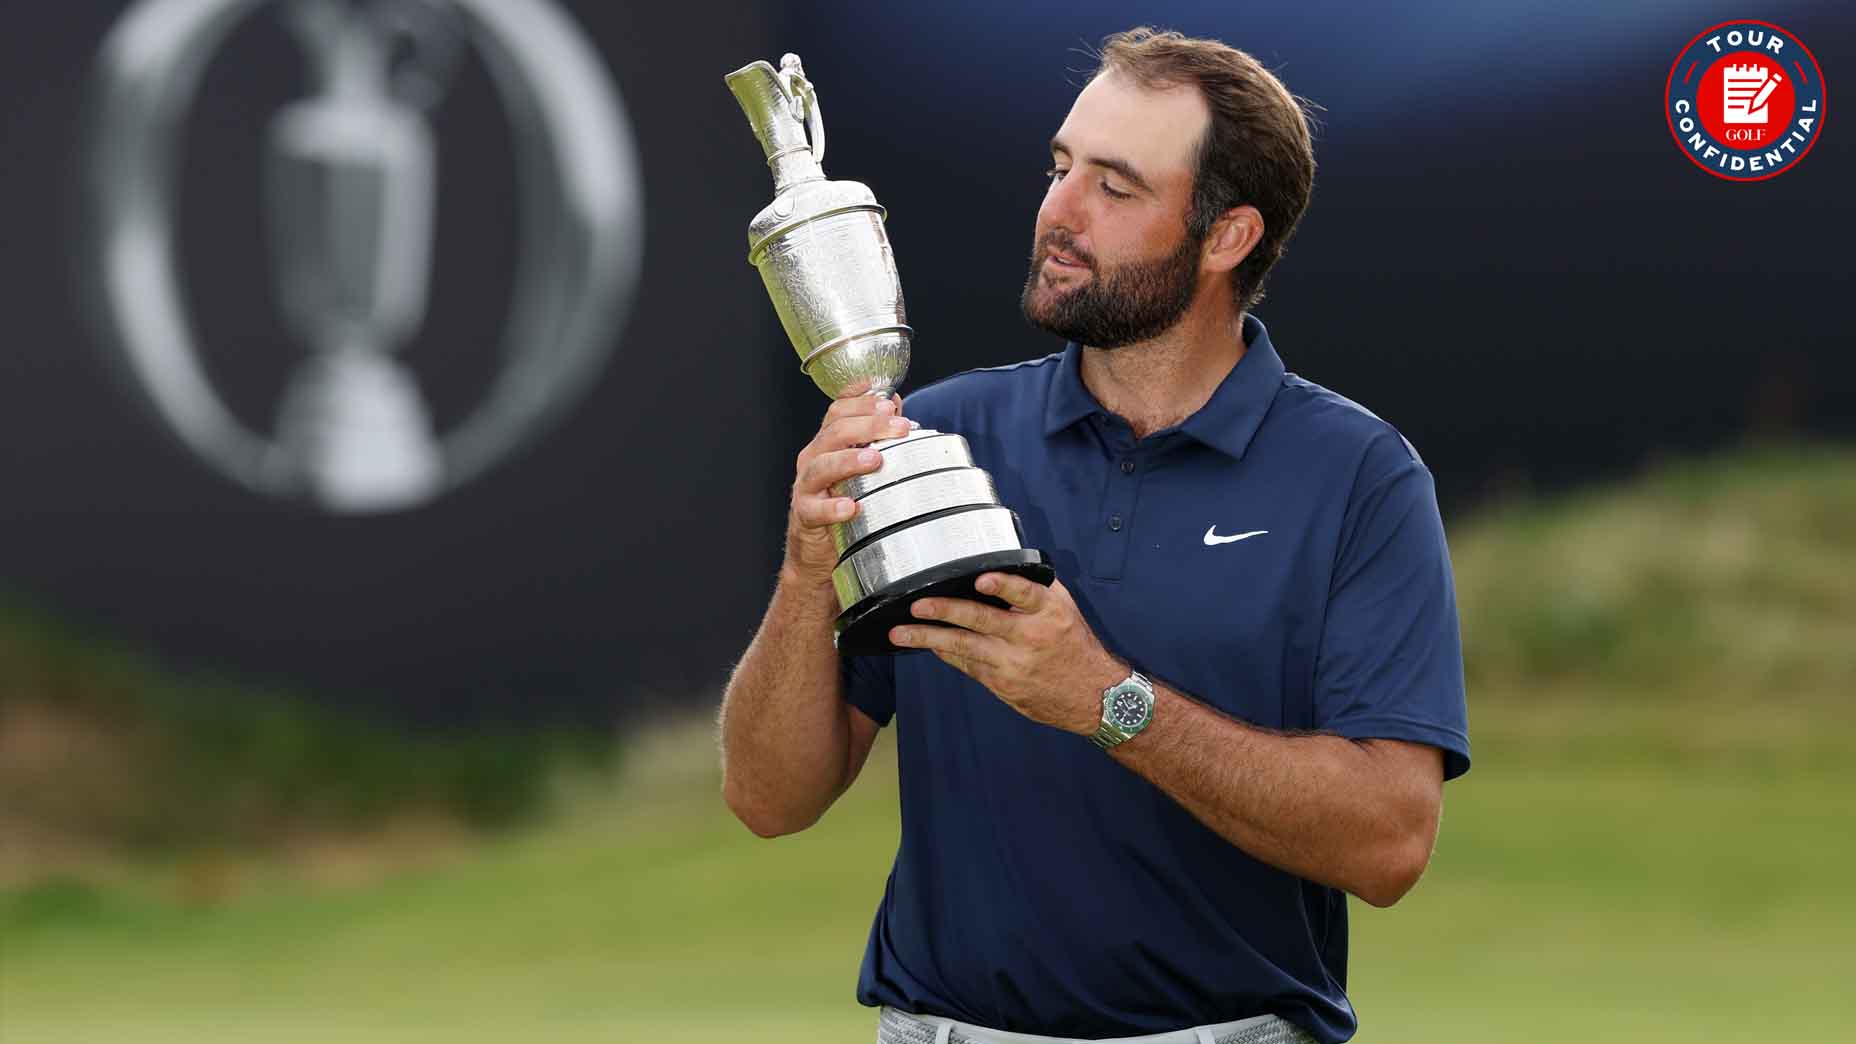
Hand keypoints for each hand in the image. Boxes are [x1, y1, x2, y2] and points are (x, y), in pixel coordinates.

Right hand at [784, 380, 914, 585]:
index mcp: (827, 443)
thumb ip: (874, 437)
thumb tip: (896, 405)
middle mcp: (814, 458)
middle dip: (869, 426)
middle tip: (899, 427)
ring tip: (874, 460)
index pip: (839, 411)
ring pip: (822, 465)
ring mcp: (807, 486)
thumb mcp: (857, 467)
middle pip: (835, 432)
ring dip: (849, 460)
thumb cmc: (839, 501)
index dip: (862, 402)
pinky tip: (851, 508)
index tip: (889, 402)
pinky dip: (832, 508)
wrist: (816, 549)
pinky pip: (815, 509)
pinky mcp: (804, 514)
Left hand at [891, 573, 1121, 734]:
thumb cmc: (1074, 644)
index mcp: (1049, 612)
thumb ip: (1033, 589)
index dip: (1003, 585)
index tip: (981, 578)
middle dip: (945, 611)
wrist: (1093, 695)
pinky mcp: (1002, 685)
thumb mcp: (1063, 608)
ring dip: (928, 638)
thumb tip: (998, 566)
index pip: (1024, 593)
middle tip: (917, 605)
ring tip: (901, 633)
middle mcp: (1029, 637)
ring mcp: (1013, 664)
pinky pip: (967, 665)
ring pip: (964, 647)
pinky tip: (927, 644)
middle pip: (982, 621)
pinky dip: (946, 653)